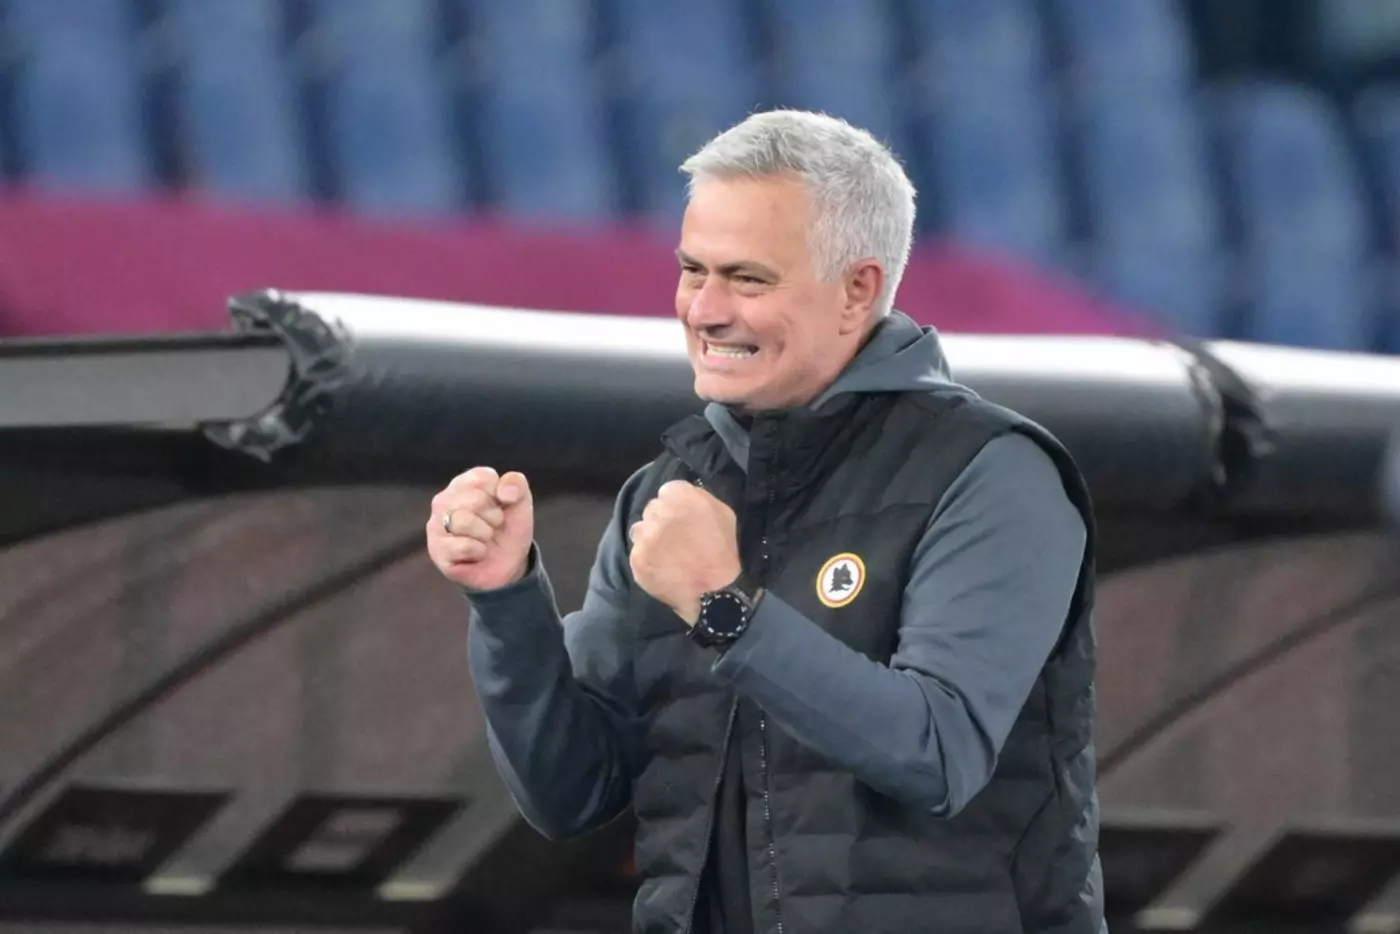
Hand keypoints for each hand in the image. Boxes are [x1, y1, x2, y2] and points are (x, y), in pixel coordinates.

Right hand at [427, 467, 533, 590]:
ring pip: (464, 521)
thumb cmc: (508, 529)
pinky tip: (477, 553)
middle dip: (494, 517)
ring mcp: (436, 525)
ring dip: (485, 534)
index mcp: (464, 483)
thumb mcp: (520, 502)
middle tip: (493, 526)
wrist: (508, 565)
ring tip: (485, 539)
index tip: (501, 506)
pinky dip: (479, 551)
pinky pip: (463, 546)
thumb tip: (504, 491)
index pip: (483, 478)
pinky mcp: (437, 550)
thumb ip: (516, 484)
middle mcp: (444, 500)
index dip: (501, 495)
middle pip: (474, 500)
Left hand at [629, 481, 740, 624]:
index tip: (682, 518)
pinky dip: (648, 559)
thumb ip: (700, 498)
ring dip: (650, 538)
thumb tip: (685, 497)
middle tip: (675, 538)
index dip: (675, 505)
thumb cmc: (722, 552)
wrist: (714, 592)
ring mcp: (644, 536)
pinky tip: (662, 568)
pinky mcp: (637, 558)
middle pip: (652, 509)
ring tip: (667, 554)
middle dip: (662, 520)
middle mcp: (657, 511)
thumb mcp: (723, 514)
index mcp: (679, 496)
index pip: (667, 491)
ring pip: (640, 529)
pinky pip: (638, 553)